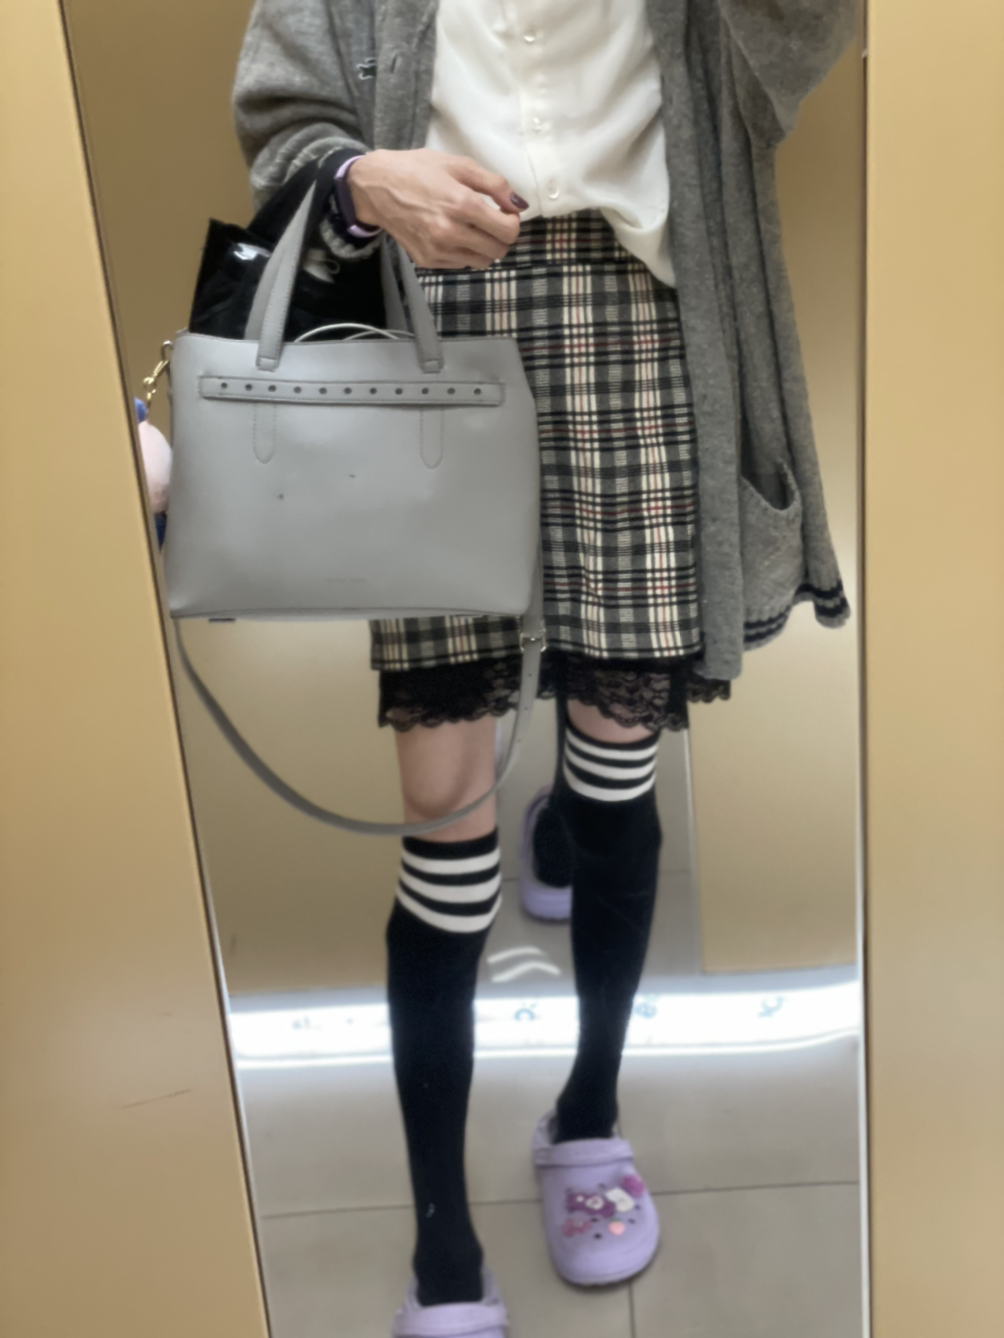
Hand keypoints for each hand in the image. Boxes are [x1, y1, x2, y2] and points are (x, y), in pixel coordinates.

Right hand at [348, 149, 526, 268]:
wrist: (376, 188)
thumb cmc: (418, 170)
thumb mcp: (459, 165)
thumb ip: (494, 185)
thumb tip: (519, 205)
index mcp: (462, 204)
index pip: (507, 232)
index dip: (513, 223)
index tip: (505, 214)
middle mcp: (451, 232)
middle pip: (498, 251)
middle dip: (501, 237)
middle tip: (491, 222)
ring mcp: (438, 250)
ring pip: (482, 262)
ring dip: (485, 248)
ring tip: (473, 229)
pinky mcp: (428, 261)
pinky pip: (461, 265)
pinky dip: (465, 253)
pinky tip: (454, 235)